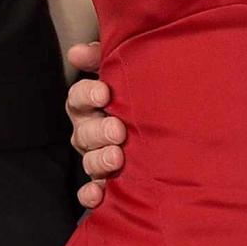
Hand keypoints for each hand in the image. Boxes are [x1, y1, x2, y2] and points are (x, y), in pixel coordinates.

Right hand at [66, 41, 125, 209]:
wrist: (169, 126)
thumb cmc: (141, 90)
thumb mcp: (126, 68)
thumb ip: (103, 56)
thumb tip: (76, 51)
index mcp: (92, 104)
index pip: (78, 97)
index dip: (88, 94)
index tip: (104, 93)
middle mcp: (90, 131)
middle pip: (83, 132)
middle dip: (99, 131)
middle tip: (118, 130)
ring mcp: (97, 156)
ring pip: (88, 160)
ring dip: (99, 160)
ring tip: (117, 157)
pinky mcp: (108, 180)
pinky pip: (92, 191)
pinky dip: (92, 194)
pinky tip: (100, 193)